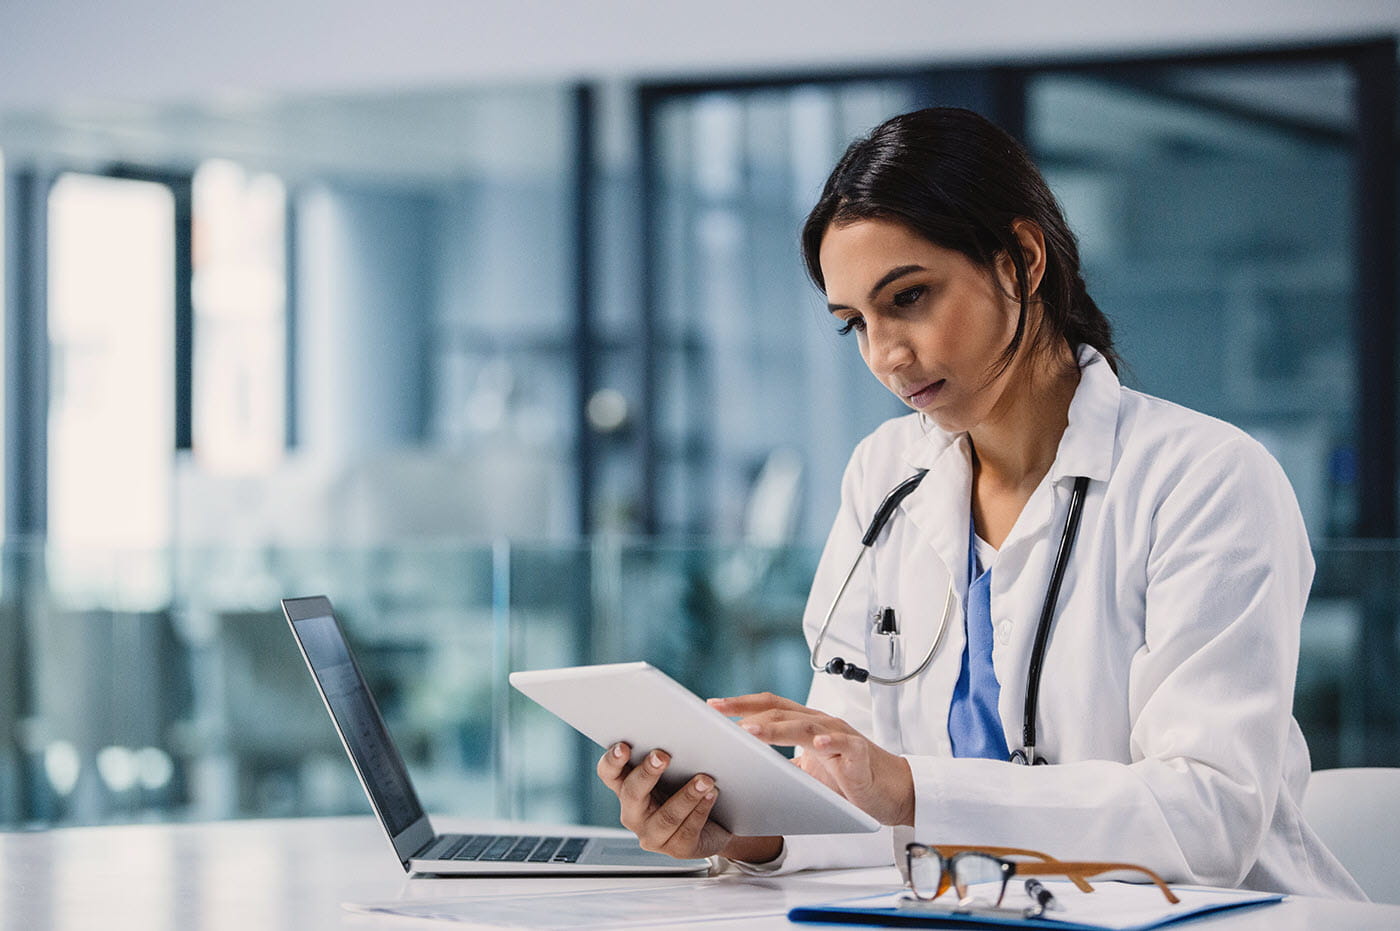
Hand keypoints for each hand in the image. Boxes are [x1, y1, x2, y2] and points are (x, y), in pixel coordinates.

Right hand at [595, 741, 781, 862]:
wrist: (719, 820)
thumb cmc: (690, 783)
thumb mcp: (677, 765)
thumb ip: (671, 747)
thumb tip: (682, 718)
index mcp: (627, 787)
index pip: (608, 773)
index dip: (612, 760)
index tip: (624, 746)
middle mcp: (634, 813)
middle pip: (633, 793)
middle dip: (648, 773)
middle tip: (663, 755)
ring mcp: (653, 835)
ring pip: (666, 817)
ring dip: (686, 795)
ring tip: (705, 778)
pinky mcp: (677, 849)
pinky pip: (687, 830)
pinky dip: (701, 810)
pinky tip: (712, 795)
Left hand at [707, 692, 913, 826]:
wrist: (892, 790)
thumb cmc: (849, 778)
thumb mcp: (807, 770)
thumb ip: (781, 764)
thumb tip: (745, 769)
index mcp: (806, 724)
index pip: (770, 706)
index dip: (741, 704)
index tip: (712, 706)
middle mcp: (822, 723)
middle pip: (781, 711)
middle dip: (748, 713)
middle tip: (719, 716)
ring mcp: (841, 736)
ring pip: (805, 725)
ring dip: (776, 728)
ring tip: (751, 732)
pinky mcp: (860, 754)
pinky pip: (845, 744)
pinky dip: (831, 742)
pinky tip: (818, 745)